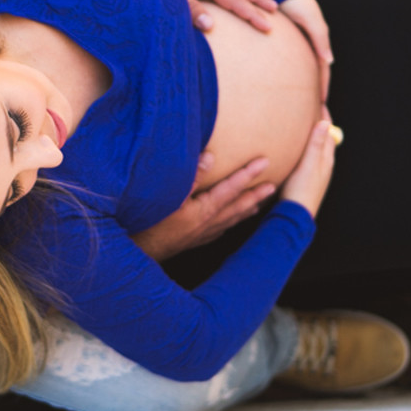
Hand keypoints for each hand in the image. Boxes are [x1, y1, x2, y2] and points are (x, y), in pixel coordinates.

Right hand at [131, 155, 275, 261]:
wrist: (137, 253)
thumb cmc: (147, 222)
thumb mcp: (168, 195)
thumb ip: (191, 176)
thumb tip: (212, 157)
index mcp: (204, 210)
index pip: (232, 188)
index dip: (249, 173)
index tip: (266, 161)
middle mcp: (207, 223)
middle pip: (237, 206)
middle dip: (256, 195)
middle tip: (273, 186)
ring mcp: (200, 234)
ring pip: (229, 220)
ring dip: (245, 210)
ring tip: (259, 204)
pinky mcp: (191, 241)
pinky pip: (218, 231)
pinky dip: (229, 224)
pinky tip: (228, 223)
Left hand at [279, 0, 332, 99]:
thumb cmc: (296, 1)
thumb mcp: (311, 20)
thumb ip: (320, 39)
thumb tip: (329, 61)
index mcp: (316, 42)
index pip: (322, 71)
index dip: (322, 87)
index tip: (321, 106)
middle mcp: (306, 44)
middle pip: (312, 73)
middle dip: (313, 91)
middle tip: (312, 111)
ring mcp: (294, 43)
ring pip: (299, 70)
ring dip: (301, 86)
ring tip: (298, 104)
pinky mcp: (281, 41)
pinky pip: (285, 63)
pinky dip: (288, 75)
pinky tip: (280, 85)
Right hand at [280, 119, 337, 216]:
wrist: (295, 215)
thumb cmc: (301, 190)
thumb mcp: (308, 164)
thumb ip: (316, 144)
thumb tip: (325, 123)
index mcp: (326, 159)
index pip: (329, 132)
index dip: (325, 117)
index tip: (319, 103)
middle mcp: (323, 165)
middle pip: (325, 140)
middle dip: (320, 125)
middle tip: (311, 111)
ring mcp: (316, 173)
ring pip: (317, 149)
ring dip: (313, 137)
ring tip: (303, 127)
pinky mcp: (306, 179)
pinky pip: (309, 158)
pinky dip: (306, 148)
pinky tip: (295, 150)